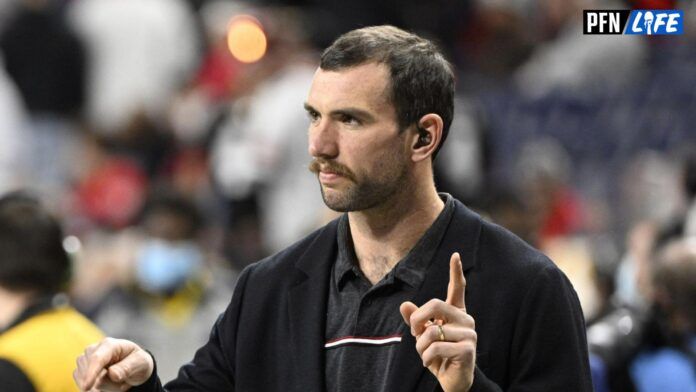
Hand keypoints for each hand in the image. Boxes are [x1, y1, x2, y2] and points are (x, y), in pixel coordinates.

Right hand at [74, 338, 153, 390]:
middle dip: (102, 382)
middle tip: (120, 384)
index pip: (97, 358)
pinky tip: (103, 387)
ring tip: (115, 383)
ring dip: (98, 386)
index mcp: (110, 344)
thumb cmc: (138, 362)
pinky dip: (90, 387)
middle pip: (88, 369)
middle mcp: (95, 348)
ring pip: (83, 377)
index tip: (86, 386)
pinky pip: (80, 381)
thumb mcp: (140, 363)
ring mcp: (87, 358)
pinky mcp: (82, 367)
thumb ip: (127, 368)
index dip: (91, 373)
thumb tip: (112, 374)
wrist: (133, 366)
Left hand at [400, 252, 475, 391]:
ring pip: (431, 331)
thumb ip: (416, 320)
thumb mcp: (423, 336)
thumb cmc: (439, 355)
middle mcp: (466, 320)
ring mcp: (469, 334)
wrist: (452, 380)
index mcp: (456, 313)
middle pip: (435, 304)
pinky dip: (426, 357)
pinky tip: (433, 362)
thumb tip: (404, 305)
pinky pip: (436, 347)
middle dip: (417, 319)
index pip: (458, 288)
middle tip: (414, 333)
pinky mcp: (468, 349)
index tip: (455, 255)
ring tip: (427, 354)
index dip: (456, 271)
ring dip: (421, 346)